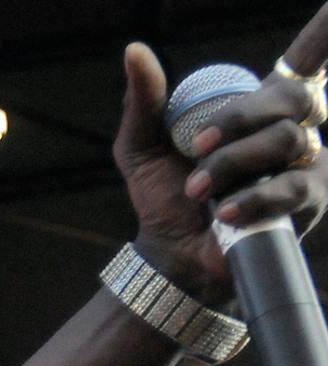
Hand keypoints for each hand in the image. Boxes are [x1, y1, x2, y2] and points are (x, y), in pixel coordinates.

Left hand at [113, 7, 327, 301]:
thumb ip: (145, 100)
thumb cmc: (163, 196)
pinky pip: (290, 187)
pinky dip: (251, 198)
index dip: (324, 34)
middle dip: (241, 119)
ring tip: (198, 191)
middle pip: (292, 98)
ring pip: (288, 141)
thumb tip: (135, 51)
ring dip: (232, 165)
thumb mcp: (143, 146)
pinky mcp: (308, 203)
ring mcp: (305, 165)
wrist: (172, 253)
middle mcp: (290, 129)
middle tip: (198, 146)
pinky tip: (224, 212)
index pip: (305, 59)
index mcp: (258, 108)